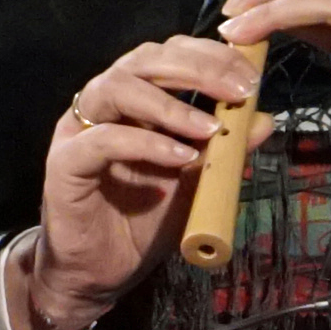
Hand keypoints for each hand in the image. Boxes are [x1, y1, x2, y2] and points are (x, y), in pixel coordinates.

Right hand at [31, 33, 250, 329]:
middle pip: (144, 59)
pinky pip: (102, 140)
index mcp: (135, 99)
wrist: (101, 274)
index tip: (249, 76)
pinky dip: (145, 143)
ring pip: (117, 86)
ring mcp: (79, 129)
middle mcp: (104, 104)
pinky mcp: (65, 163)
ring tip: (210, 128)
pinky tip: (180, 158)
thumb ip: (225, 150)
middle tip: (238, 92)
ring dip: (170, 105)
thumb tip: (265, 119)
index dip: (210, 56)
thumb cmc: (143, 223)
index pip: (169, 55)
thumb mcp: (197, 182)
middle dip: (197, 69)